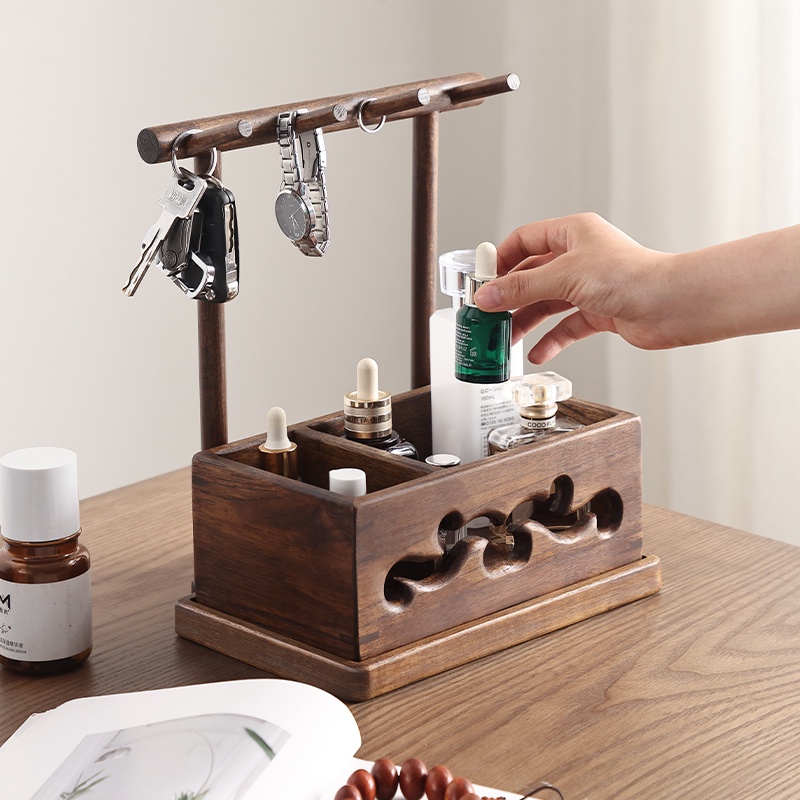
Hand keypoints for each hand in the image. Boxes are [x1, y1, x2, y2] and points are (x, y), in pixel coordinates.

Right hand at [473, 213, 675, 362]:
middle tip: (489, 315)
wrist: (671, 305)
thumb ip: (521, 288)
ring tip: (506, 338)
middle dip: (510, 297)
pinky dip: (551, 340)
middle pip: (532, 276)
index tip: (482, 281)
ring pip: (547, 303)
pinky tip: (538, 352)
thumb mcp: (564, 277)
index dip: (501, 260)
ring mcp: (589, 286)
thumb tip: (487, 296)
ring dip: (526, 321)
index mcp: (572, 233)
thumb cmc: (630, 277)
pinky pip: (566, 326)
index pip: (524, 240)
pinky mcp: (599, 312)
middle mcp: (580, 257)